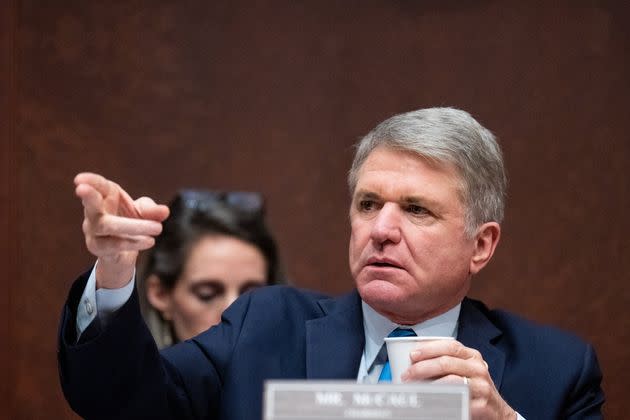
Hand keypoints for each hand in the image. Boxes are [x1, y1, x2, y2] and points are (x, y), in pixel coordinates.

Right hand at [74, 172, 169, 288]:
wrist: (121, 254)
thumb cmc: (129, 223)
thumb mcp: (143, 213)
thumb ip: (152, 210)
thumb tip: (164, 212)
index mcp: (105, 197)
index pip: (98, 186)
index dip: (90, 181)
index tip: (79, 179)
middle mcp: (94, 213)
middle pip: (90, 205)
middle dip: (88, 196)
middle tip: (80, 189)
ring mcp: (93, 231)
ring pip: (107, 226)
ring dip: (134, 226)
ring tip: (158, 228)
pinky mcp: (98, 248)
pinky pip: (114, 244)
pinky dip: (134, 242)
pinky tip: (149, 241)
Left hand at [403, 339, 515, 418]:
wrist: (497, 412)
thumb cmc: (476, 388)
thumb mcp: (465, 370)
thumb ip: (446, 362)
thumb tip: (416, 360)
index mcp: (472, 356)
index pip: (450, 346)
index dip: (429, 348)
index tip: (413, 355)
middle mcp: (478, 368)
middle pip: (446, 362)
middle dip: (422, 368)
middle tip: (408, 374)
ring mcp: (481, 386)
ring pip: (450, 381)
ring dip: (427, 384)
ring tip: (414, 388)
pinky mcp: (480, 404)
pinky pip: (455, 400)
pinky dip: (438, 400)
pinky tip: (428, 400)